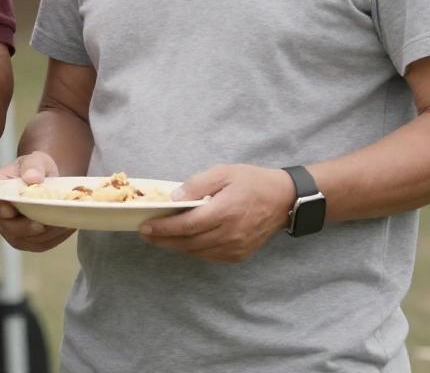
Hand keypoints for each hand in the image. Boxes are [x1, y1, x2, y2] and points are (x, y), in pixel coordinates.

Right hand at [0, 151, 74, 252]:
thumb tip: (32, 178)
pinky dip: (54, 239)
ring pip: (25, 240)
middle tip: (44, 224)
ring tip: (63, 223)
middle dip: (27, 227)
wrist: (45, 181)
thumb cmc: (36, 168)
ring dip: (45, 234)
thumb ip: (32, 166)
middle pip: (8, 227)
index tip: (12, 211)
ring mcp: (12, 230)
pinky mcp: (27, 240)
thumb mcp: (35, 160)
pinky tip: (66, 228)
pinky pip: (39, 245)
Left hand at [138, 164, 294, 262]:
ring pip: (198, 252)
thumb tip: (174, 198)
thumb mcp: (223, 172)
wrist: (283, 200)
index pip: (188, 225)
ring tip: (159, 237)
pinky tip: (183, 241)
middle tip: (145, 234)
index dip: (164, 228)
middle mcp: (230, 234)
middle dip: (164, 239)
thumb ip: (197, 185)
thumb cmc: (251, 182)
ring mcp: (236, 248)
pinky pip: (210, 256)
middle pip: (189, 242)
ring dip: (176, 246)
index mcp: (225, 212)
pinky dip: (193, 250)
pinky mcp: (240, 255)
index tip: (145, 227)